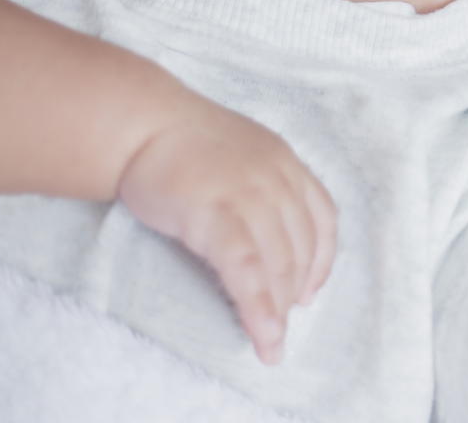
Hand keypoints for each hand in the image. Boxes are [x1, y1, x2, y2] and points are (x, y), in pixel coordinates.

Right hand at [117, 101, 336, 364]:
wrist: (144, 125)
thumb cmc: (184, 142)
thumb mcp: (243, 154)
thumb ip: (263, 187)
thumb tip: (269, 236)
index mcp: (286, 163)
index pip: (323, 217)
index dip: (322, 260)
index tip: (310, 290)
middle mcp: (277, 178)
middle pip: (301, 247)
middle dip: (294, 293)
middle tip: (279, 325)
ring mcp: (249, 195)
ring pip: (279, 263)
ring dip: (278, 309)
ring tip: (271, 342)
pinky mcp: (216, 214)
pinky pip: (246, 270)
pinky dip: (257, 306)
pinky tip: (261, 332)